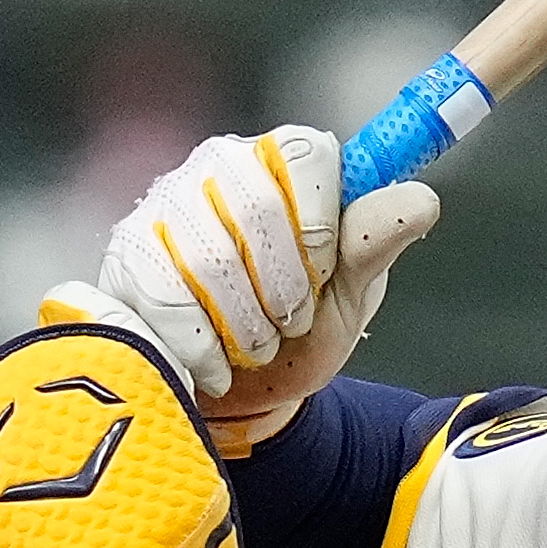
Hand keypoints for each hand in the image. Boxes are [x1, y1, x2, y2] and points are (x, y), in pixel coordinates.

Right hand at [98, 124, 444, 444]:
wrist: (240, 394)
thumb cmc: (300, 331)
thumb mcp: (350, 293)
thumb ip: (376, 243)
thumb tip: (421, 202)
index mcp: (283, 159)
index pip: (306, 152)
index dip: (321, 223)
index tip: (325, 275)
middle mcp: (219, 165)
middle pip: (256, 204)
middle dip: (286, 286)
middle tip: (291, 325)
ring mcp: (164, 204)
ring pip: (209, 257)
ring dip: (246, 323)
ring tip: (258, 348)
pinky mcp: (125, 253)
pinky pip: (164, 295)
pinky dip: (202, 346)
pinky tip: (217, 367)